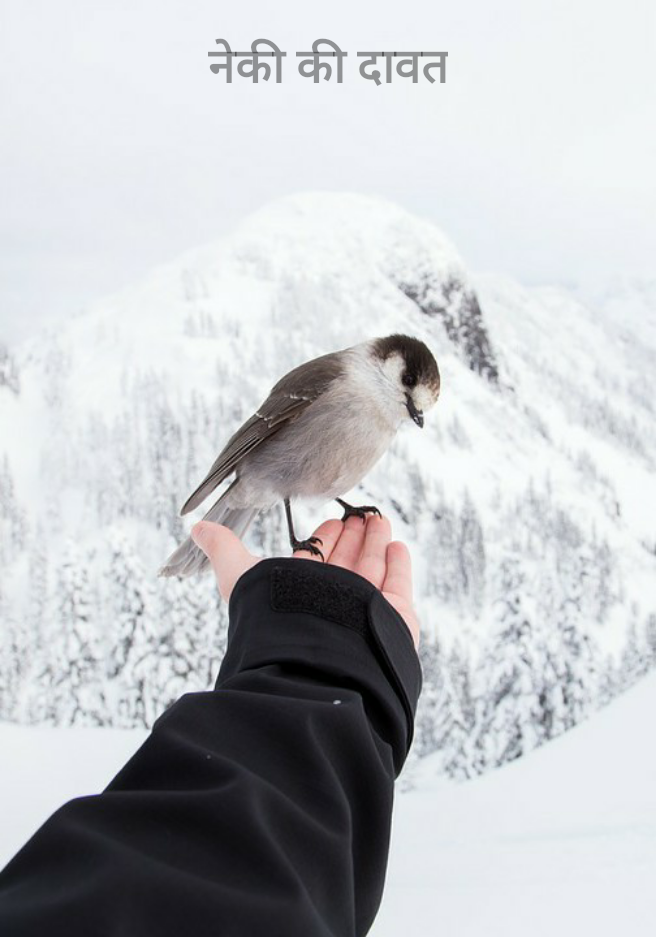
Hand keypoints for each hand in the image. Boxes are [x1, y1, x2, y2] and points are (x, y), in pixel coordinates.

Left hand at [191, 514, 419, 647]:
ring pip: (371, 568)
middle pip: (345, 562)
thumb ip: (223, 551)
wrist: (318, 665)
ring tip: (378, 519)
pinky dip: (398, 565)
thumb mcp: (240, 577)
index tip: (332, 519)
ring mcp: (363, 611)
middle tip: (359, 515)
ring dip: (375, 541)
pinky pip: (397, 586)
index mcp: (299, 593)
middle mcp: (330, 602)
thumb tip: (196, 527)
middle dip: (352, 537)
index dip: (323, 539)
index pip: (314, 561)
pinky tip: (396, 545)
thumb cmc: (276, 622)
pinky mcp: (392, 619)